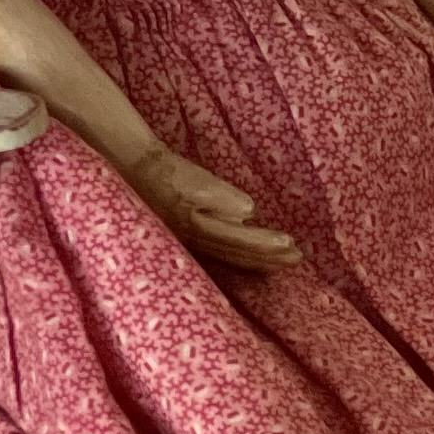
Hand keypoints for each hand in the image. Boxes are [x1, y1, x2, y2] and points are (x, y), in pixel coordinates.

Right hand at [124, 143, 300, 269]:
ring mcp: (193, 244)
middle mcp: (197, 242)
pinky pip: (222, 254)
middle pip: (239, 256)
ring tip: (285, 261)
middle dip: (269, 258)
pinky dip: (243, 258)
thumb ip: (220, 197)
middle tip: (297, 259)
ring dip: (260, 260)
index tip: (291, 245)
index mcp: (198, 228)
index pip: (240, 242)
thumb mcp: (194, 180)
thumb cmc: (167, 173)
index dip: (265, 246)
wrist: (135, 173)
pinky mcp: (191, 239)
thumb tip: (249, 213)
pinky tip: (255, 258)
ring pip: (232, 258)